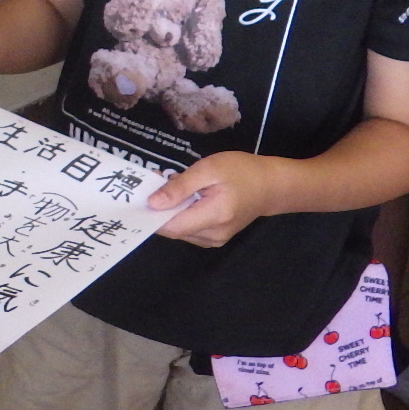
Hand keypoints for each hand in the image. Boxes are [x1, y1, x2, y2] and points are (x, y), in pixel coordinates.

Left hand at [148, 152, 275, 246]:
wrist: (270, 185)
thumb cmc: (241, 171)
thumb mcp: (209, 169)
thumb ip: (181, 187)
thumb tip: (153, 203)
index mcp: (213, 216)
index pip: (171, 227)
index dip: (151, 215)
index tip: (138, 197)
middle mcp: (213, 235)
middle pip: (173, 229)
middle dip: (160, 208)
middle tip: (156, 182)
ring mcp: (215, 240)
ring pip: (179, 230)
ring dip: (171, 211)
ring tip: (173, 185)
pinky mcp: (215, 238)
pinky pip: (189, 229)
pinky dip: (181, 214)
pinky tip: (185, 197)